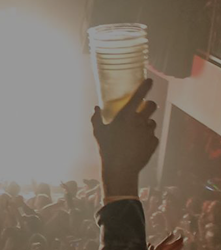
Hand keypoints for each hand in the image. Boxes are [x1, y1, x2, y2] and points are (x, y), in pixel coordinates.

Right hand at [92, 79, 157, 196]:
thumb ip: (96, 118)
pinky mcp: (154, 143)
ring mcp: (149, 132)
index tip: (149, 80)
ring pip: (152, 122)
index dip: (145, 85)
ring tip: (136, 131)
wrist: (120, 169)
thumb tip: (96, 108)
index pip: (140, 95)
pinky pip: (152, 136)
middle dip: (149, 104)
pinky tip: (138, 144)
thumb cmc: (107, 148)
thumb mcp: (98, 132)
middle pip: (153, 105)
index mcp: (127, 115)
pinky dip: (147, 137)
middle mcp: (140, 121)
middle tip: (143, 108)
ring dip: (146, 123)